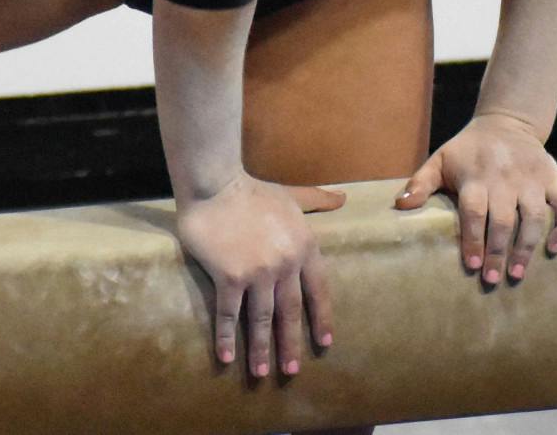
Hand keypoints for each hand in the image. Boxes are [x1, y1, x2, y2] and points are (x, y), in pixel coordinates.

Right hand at [175, 173, 343, 373]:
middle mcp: (286, 264)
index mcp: (304, 246)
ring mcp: (258, 272)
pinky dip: (227, 337)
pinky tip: (227, 357)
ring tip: (261, 373)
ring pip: (262, 319)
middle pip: (291, 312)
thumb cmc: (251, 189)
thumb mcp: (290, 195)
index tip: (324, 343)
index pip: (318, 291)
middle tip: (291, 371)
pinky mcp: (230, 276)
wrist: (214, 182)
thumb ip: (317, 201)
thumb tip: (342, 199)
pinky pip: (229, 314)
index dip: (321, 319)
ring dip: (261, 349)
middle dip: (291, 344)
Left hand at [395, 112, 556, 284]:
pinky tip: (553, 248)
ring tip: (517, 273)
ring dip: (527, 247)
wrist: (506, 122)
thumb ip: (421, 183)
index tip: (471, 265)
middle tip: (492, 279)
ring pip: (534, 217)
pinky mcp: (554, 178)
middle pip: (502, 220)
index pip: (473, 211)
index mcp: (475, 176)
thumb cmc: (468, 149)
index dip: (472, 239)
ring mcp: (532, 179)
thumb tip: (400, 205)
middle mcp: (505, 179)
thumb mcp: (440, 159)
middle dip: (497, 252)